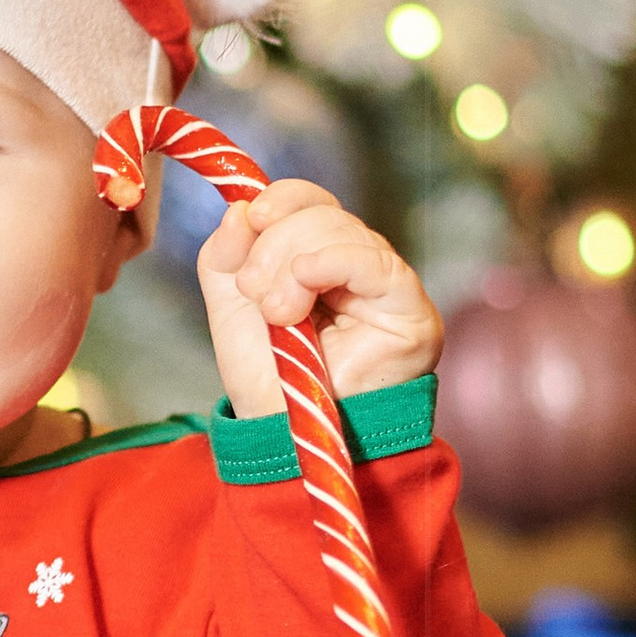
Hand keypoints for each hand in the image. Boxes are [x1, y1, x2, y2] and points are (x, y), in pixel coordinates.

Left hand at [195, 180, 440, 414]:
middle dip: (276, 245)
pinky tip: (304, 283)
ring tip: (279, 313)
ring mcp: (387, 284)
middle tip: (257, 294)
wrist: (289, 436)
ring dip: (292, 263)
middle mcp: (359, 265)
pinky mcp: (409, 309)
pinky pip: (373, 261)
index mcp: (320, 259)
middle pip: (323, 212)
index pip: (311, 202)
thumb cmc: (269, 380)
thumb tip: (240, 208)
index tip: (250, 221)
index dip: (279, 200)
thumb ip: (226, 254)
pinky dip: (331, 261)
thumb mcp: (230, 307)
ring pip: (342, 230)